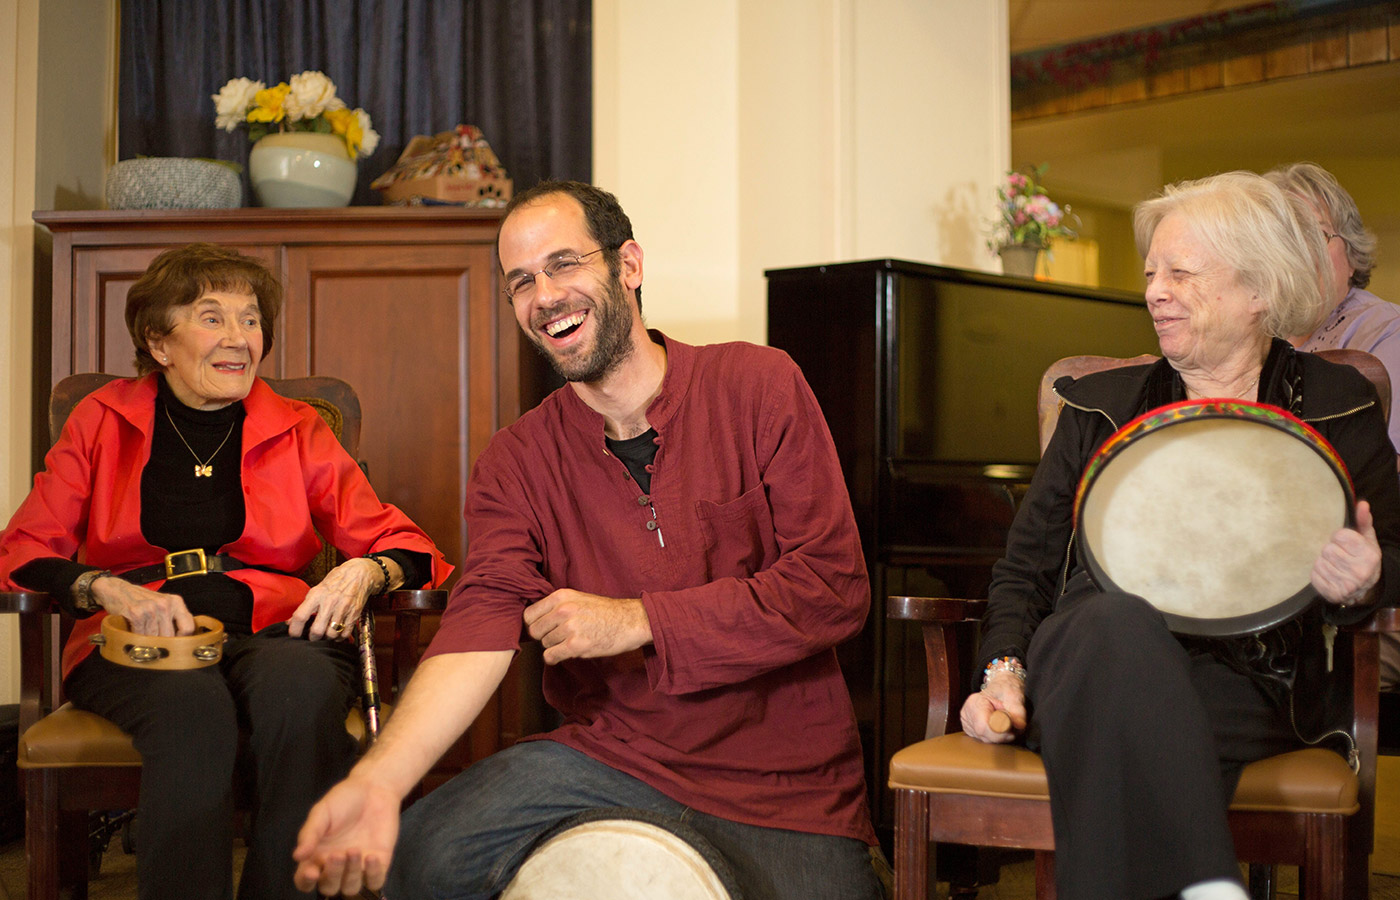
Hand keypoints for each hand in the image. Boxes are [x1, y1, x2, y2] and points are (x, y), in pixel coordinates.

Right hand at [91, 577, 194, 635]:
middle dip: (161, 643)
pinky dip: (135, 637)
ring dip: (146, 641)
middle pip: (170, 636)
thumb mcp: (162, 605)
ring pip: (154, 637)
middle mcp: (165, 604)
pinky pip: (140, 635)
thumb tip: (183, 641)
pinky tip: (133, 631)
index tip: (176, 646)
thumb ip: (173, 619)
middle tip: (154, 643)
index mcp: (176, 602)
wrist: (116, 590)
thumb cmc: (140, 600)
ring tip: (142, 635)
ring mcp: (151, 608)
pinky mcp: (137, 614)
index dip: (182, 640)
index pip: (188, 627)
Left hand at [289, 557, 381, 640]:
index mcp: (317, 594)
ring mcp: (343, 609)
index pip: (300, 616)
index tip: (294, 634)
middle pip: (317, 630)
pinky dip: (340, 637)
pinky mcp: (354, 614)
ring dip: (327, 638)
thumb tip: (290, 621)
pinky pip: (345, 633)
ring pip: (331, 634)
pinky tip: (337, 632)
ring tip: (326, 634)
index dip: (294, 630)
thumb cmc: (337, 580)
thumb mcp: (318, 589)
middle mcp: (329, 602)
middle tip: (312, 637)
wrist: (360, 573)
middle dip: (312, 638)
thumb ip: (305, 606)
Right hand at [293, 774, 400, 895]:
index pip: (305, 881)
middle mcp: (336, 866)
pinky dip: (373, 875)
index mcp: (316, 856)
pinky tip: (371, 857)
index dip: (306, 882)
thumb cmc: (343, 799)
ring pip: (351, 888)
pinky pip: (376, 882)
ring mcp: (357, 867)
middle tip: (337, 855)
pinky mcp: (379, 863)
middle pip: (329, 887)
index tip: (312, 872)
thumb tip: (297, 856)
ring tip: (354, 850)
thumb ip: (310, 834)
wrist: (374, 788)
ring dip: (351, 875)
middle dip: (332, 875)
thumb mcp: (322, 812)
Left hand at [523, 588, 652, 663]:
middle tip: (558, 637)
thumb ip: (557, 606)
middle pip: (534, 631)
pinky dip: (555, 658)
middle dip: (544, 636)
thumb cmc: (605, 612)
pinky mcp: (576, 645)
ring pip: (544, 644)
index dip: (535, 624)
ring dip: (555, 646)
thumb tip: (533, 621)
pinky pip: (551, 656)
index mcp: (561, 596)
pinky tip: (565, 654)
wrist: (630, 621)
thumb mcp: (578, 598)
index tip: (544, 629)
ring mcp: (570, 627)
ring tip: (572, 641)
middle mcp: (563, 610)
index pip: (529, 615)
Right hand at [959, 671, 1026, 743]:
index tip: (1012, 729)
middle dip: (1001, 736)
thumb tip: (1019, 726)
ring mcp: (967, 722)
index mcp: (975, 702)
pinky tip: (998, 727)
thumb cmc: (1006, 690)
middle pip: (983, 735)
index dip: (999, 732)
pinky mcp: (970, 729)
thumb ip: (1018, 712)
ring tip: (1005, 725)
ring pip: (983, 739)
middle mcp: (967, 713)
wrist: (1001, 689)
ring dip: (998, 737)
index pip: (983, 726)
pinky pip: (983, 739)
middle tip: (1012, 728)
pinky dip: (994, 737)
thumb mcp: (1015, 697)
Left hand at [1312, 500, 1382, 606]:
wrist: (1364, 588)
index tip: (1344, 542)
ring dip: (1323, 561)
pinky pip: (1314, 575)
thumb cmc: (1363, 558)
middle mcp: (1360, 572)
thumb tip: (1361, 504)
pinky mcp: (1333, 593)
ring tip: (1334, 565)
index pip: (1340, 536)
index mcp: (1369, 556)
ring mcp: (1346, 585)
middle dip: (1331, 549)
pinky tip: (1329, 574)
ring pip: (1319, 562)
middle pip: (1328, 549)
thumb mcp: (1367, 539)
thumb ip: (1363, 521)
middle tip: (1338, 554)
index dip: (1339, 537)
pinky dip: (1318, 573)